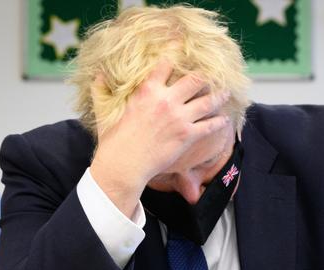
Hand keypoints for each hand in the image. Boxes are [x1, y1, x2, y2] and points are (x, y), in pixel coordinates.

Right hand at [90, 61, 229, 216]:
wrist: (124, 164)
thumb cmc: (113, 140)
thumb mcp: (104, 111)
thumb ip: (101, 90)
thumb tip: (97, 75)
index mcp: (147, 90)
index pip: (166, 64)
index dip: (176, 55)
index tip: (185, 52)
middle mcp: (166, 100)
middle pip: (195, 79)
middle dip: (205, 77)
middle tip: (212, 76)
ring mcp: (179, 118)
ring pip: (208, 100)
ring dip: (219, 96)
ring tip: (226, 93)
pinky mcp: (187, 135)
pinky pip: (209, 125)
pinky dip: (219, 122)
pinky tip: (223, 120)